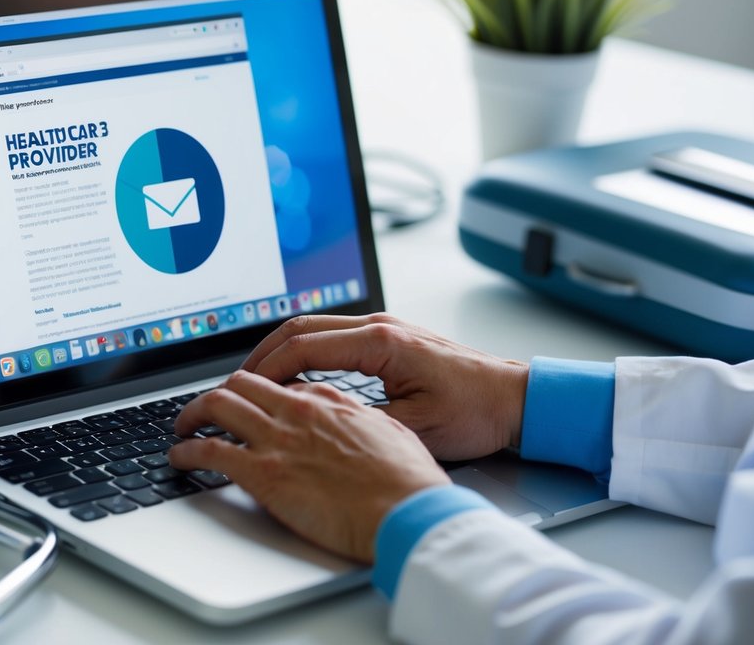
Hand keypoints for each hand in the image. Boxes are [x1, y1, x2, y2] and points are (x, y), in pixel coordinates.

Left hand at [169, 371, 448, 561]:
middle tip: (206, 409)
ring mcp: (278, 439)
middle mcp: (298, 411)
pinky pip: (209, 450)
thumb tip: (354, 422)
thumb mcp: (392, 434)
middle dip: (219, 393)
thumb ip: (363, 422)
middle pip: (242, 384)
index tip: (251, 404)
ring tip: (182, 426)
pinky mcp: (262, 472)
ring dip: (192, 414)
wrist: (408, 513)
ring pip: (217, 405)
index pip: (283, 384)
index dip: (261, 392)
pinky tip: (179, 457)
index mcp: (330, 402)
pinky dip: (186, 450)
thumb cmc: (409, 484)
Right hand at [240, 313, 529, 459]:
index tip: (244, 389)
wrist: (516, 398)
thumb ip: (361, 422)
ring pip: (315, 327)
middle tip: (237, 382)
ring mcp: (383, 327)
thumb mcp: (415, 428)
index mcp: (381, 342)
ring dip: (282, 349)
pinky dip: (304, 351)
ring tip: (257, 378)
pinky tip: (295, 374)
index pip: (305, 346)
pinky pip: (333, 335)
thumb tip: (315, 426)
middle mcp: (379, 326)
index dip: (268, 369)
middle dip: (263, 353)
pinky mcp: (389, 337)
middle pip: (301, 326)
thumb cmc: (476, 412)